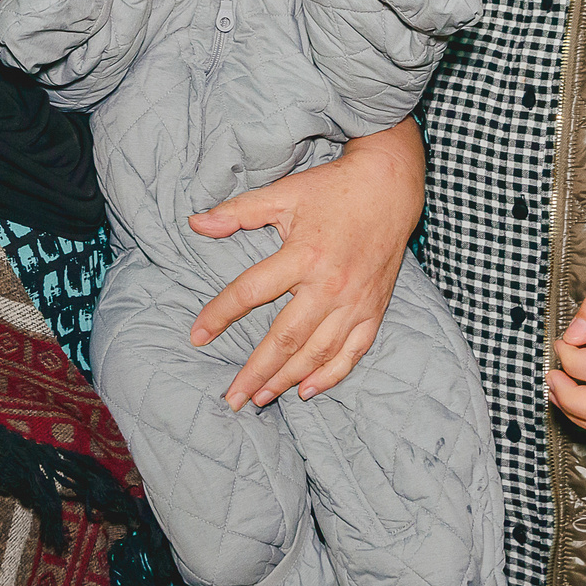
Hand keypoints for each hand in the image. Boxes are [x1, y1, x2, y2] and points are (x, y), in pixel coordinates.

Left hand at [189, 119, 424, 407]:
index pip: (251, 292)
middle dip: (255, 372)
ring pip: (317, 353)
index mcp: (303, 255)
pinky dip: (330, 375)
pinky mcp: (373, 309)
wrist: (389, 186)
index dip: (220, 315)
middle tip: (232, 398)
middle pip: (285, 339)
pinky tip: (306, 390)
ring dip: (287, 379)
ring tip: (261, 398)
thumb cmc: (332, 189)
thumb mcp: (283, 193)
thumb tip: (195, 223)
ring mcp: (355, 302)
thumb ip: (239, 212)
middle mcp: (329, 285)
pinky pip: (352, 352)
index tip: (197, 336)